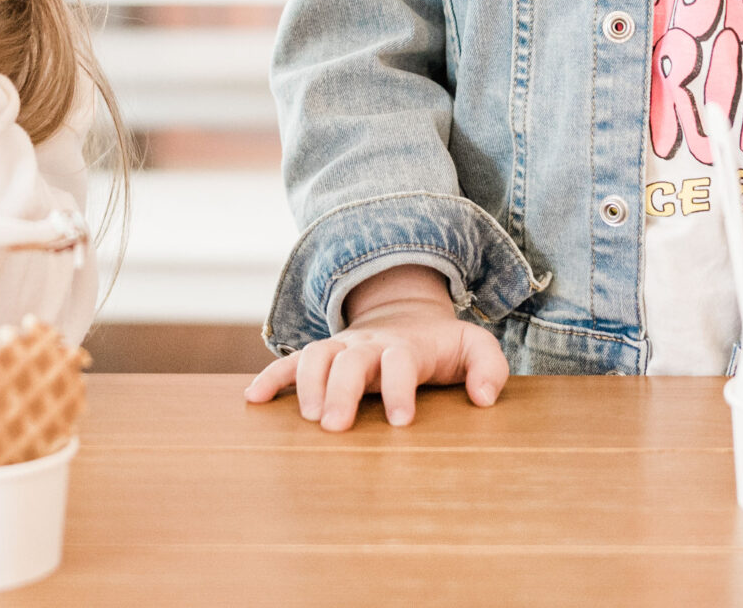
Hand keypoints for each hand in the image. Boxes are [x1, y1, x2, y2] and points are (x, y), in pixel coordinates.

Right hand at [243, 266, 508, 430]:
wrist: (404, 316)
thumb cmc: (441, 346)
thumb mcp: (475, 347)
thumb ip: (489, 367)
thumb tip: (483, 398)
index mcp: (407, 347)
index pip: (401, 362)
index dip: (400, 389)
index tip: (400, 422)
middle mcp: (368, 346)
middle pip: (350, 360)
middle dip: (342, 391)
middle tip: (336, 427)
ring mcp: (341, 349)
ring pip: (316, 356)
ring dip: (308, 385)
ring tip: (308, 419)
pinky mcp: (321, 357)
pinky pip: (290, 363)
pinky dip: (271, 377)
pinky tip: (253, 399)